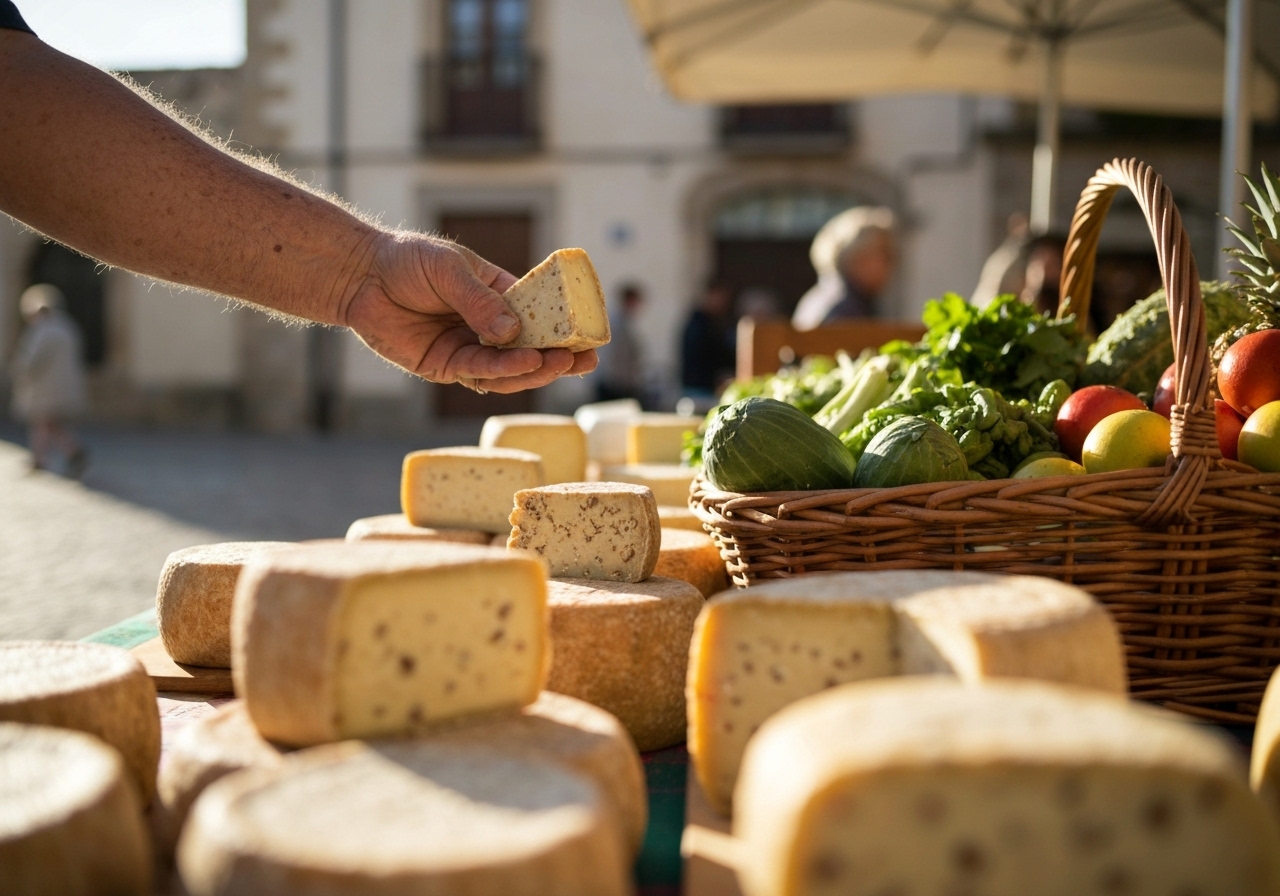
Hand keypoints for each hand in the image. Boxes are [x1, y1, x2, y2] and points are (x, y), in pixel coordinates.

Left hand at [338, 232, 597, 392]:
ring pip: (509, 369)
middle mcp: (487, 328)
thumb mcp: (450, 269)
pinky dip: (502, 371)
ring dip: (535, 368)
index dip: (564, 327)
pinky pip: (478, 374)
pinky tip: (522, 364)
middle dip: (558, 357)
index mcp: (498, 297)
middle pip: (530, 349)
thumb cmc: (407, 261)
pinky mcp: (445, 367)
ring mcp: (468, 350)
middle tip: (584, 360)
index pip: (539, 315)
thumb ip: (479, 301)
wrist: (360, 276)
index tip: (590, 334)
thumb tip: (511, 333)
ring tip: (558, 363)